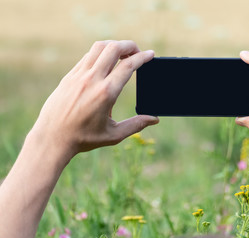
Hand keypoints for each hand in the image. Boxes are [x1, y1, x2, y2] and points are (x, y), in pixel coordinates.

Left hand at [31, 40, 158, 158]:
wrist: (52, 138)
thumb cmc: (84, 138)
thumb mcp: (114, 135)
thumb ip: (136, 125)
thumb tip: (154, 120)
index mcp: (106, 93)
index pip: (128, 65)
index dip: (142, 57)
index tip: (150, 54)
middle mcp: (92, 80)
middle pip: (114, 48)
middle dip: (130, 45)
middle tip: (137, 52)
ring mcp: (79, 76)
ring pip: (99, 47)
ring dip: (114, 45)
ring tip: (122, 54)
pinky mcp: (69, 76)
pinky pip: (87, 56)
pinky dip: (100, 54)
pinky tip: (105, 62)